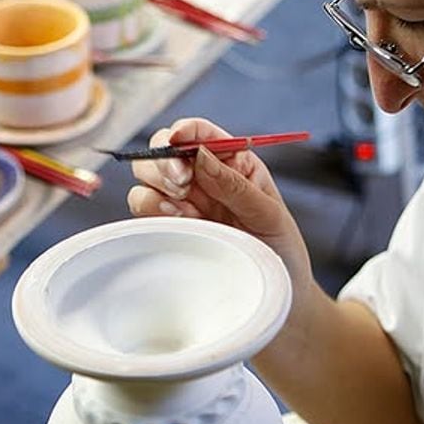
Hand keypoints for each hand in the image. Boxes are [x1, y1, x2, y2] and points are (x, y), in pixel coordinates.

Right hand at [126, 117, 312, 295]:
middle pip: (163, 148)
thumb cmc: (280, 250)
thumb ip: (235, 185)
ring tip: (184, 210)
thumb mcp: (268, 214)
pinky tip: (178, 224)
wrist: (276, 293)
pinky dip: (151, 211)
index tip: (177, 140)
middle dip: (165, 160)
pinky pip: (143, 207)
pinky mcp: (169, 226)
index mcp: (232, 162)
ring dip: (156, 186)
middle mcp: (203, 176)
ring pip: (146, 176)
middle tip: (183, 184)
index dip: (184, 130)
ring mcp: (183, 201)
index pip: (200, 132)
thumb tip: (201, 154)